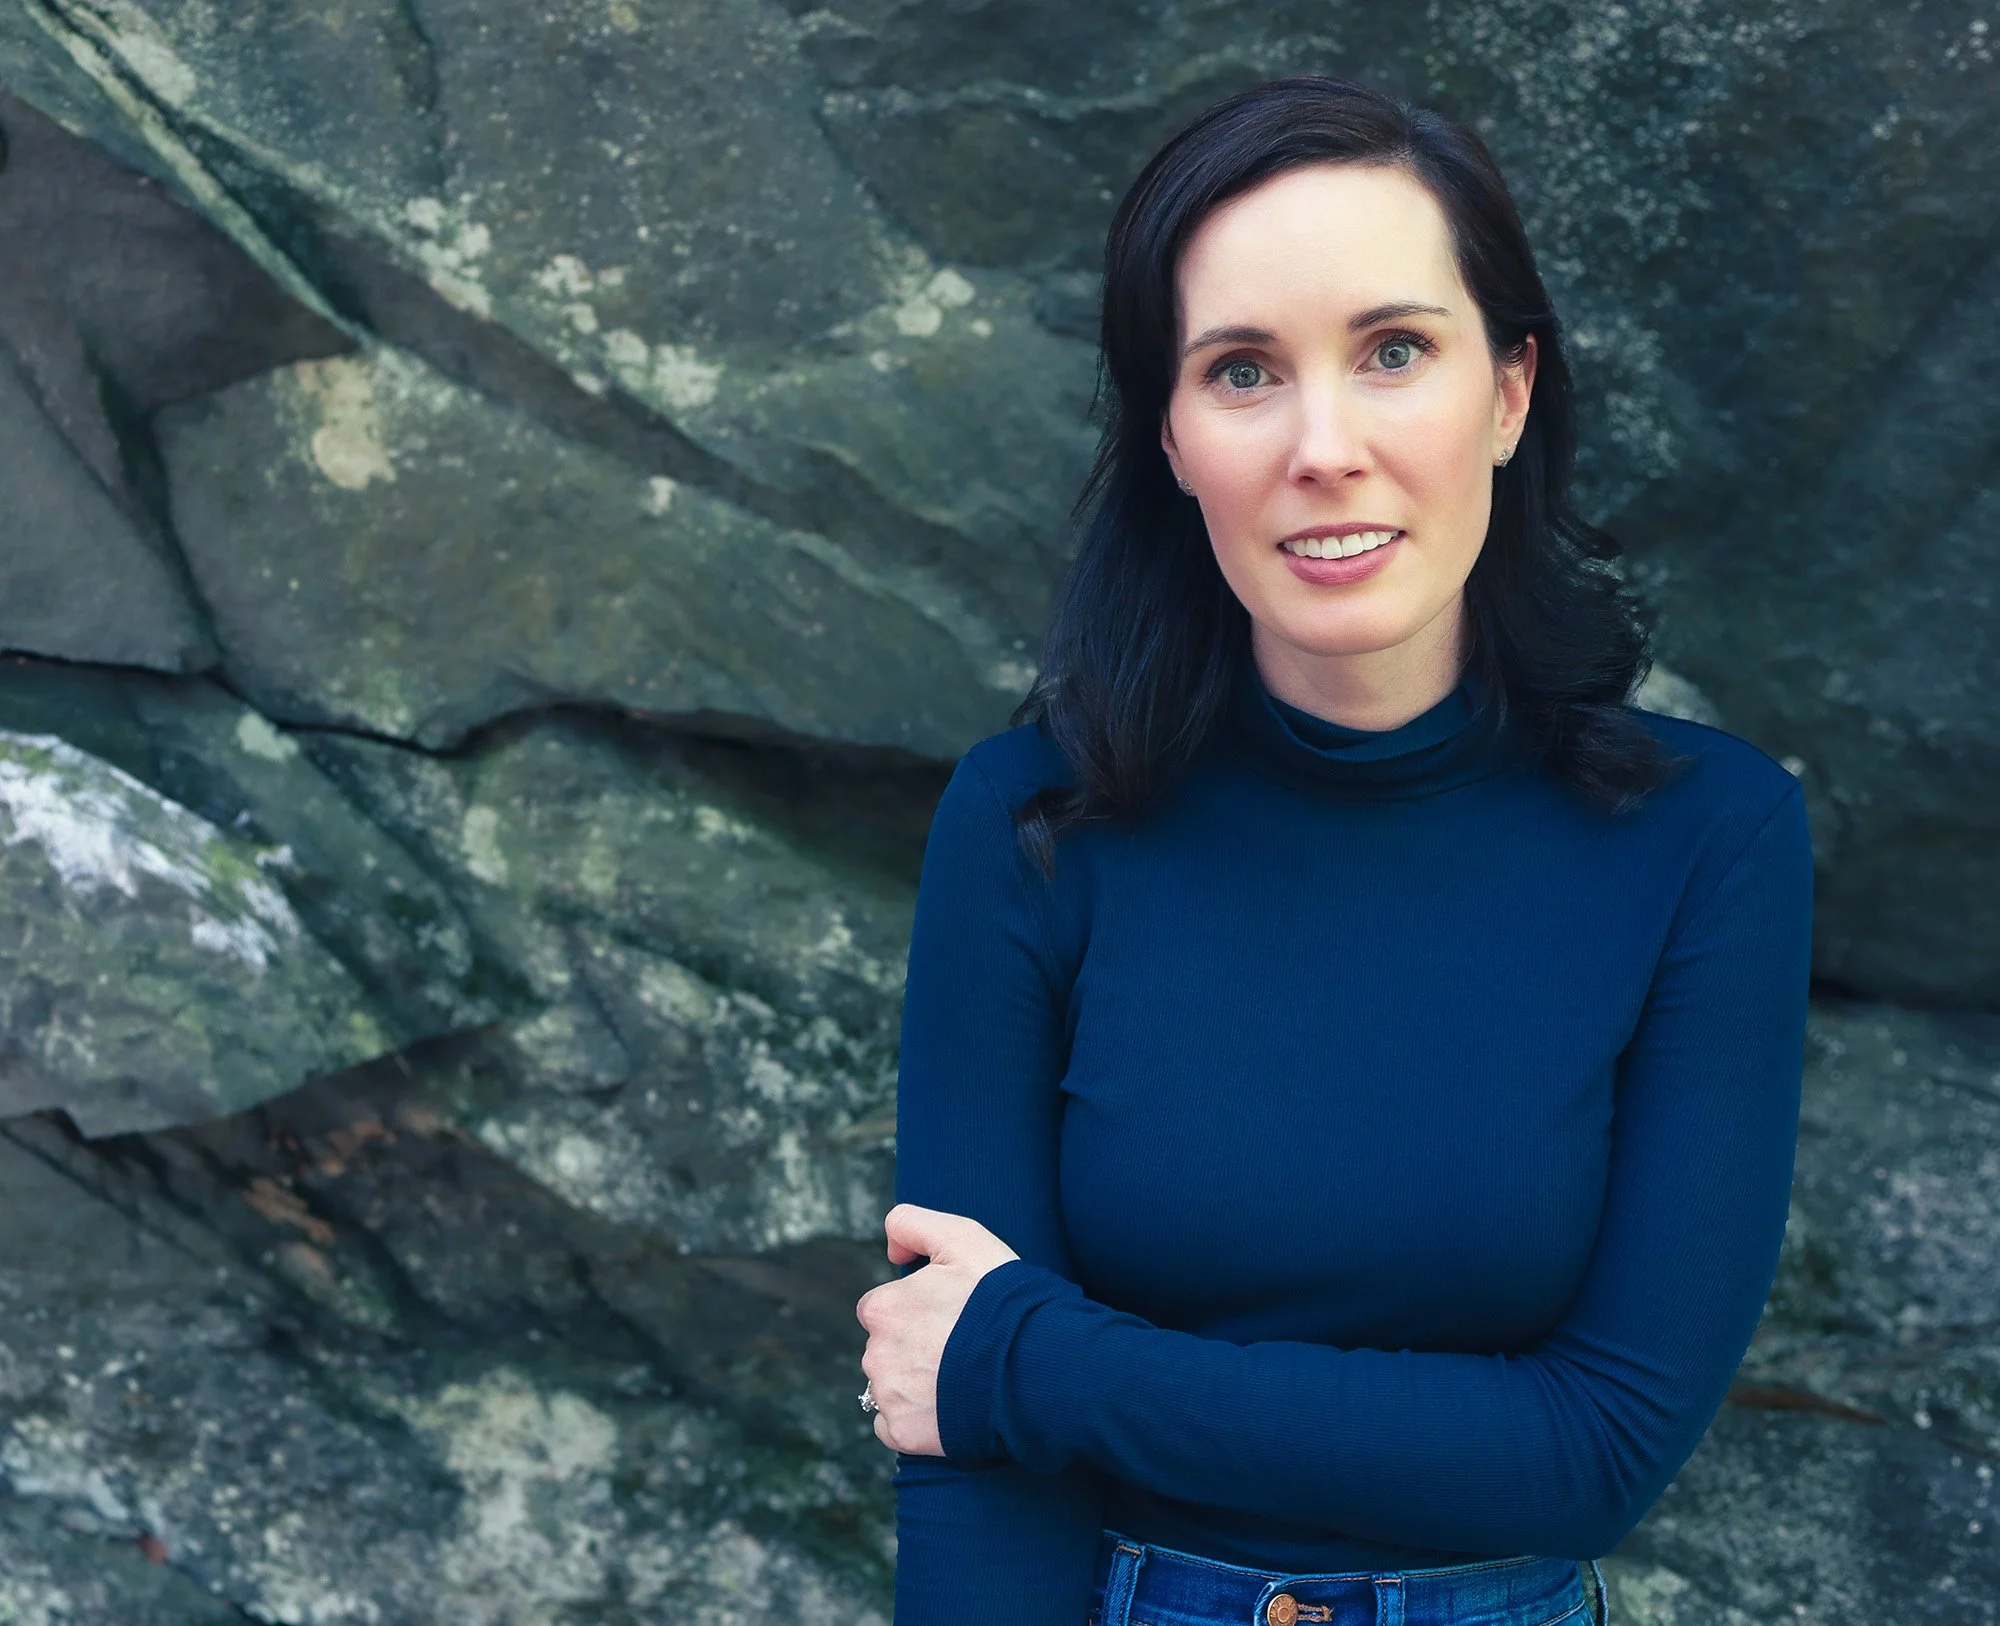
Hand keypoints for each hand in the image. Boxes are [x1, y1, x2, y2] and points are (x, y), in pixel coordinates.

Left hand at [855, 1203, 1019, 1454]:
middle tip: (959, 1348)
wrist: (1036, 1366)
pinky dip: (916, 1418)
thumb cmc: (1002, 1300)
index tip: (949, 1316)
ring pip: (890, 1386)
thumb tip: (891, 1250)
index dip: (917, 1309)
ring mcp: (889, 1398)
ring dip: (915, 1383)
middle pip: (886, 1348)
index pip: (883, 1308)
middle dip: (914, 1347)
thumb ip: (913, 1224)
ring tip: (961, 1377)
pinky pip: (894, 1425)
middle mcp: (875, 1354)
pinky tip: (949, 1406)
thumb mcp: (963, 1238)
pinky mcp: (904, 1434)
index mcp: (882, 1309)